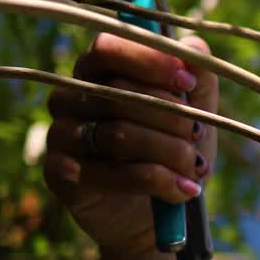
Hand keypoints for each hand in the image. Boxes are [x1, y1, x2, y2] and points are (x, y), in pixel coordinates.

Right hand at [44, 33, 217, 258]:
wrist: (156, 212)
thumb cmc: (173, 150)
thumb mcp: (198, 111)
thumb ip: (199, 75)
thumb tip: (193, 48)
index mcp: (98, 71)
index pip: (108, 47)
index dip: (150, 61)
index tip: (188, 83)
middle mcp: (70, 97)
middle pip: (118, 93)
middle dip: (171, 116)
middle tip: (199, 134)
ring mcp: (60, 134)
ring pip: (117, 135)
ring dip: (169, 151)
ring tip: (197, 168)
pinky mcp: (60, 173)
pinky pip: (110, 173)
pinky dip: (157, 181)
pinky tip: (183, 190)